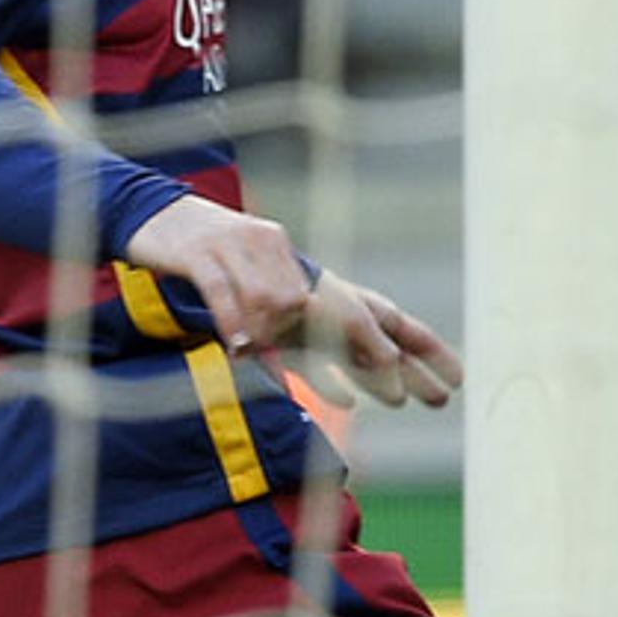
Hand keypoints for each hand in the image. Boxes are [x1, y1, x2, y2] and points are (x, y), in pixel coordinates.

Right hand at [125, 196, 461, 408]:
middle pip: (354, 313)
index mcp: (319, 283)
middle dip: (384, 358)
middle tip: (410, 400)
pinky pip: (225, 296)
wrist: (162, 217)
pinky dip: (235, 322)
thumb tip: (352, 398)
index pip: (383, 315)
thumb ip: (311, 351)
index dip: (421, 347)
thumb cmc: (228, 272)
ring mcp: (250, 257)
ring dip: (310, 354)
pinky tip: (246, 352)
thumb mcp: (275, 316)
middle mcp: (296, 269)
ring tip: (344, 398)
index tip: (454, 383)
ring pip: (288, 308)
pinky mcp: (205, 256)